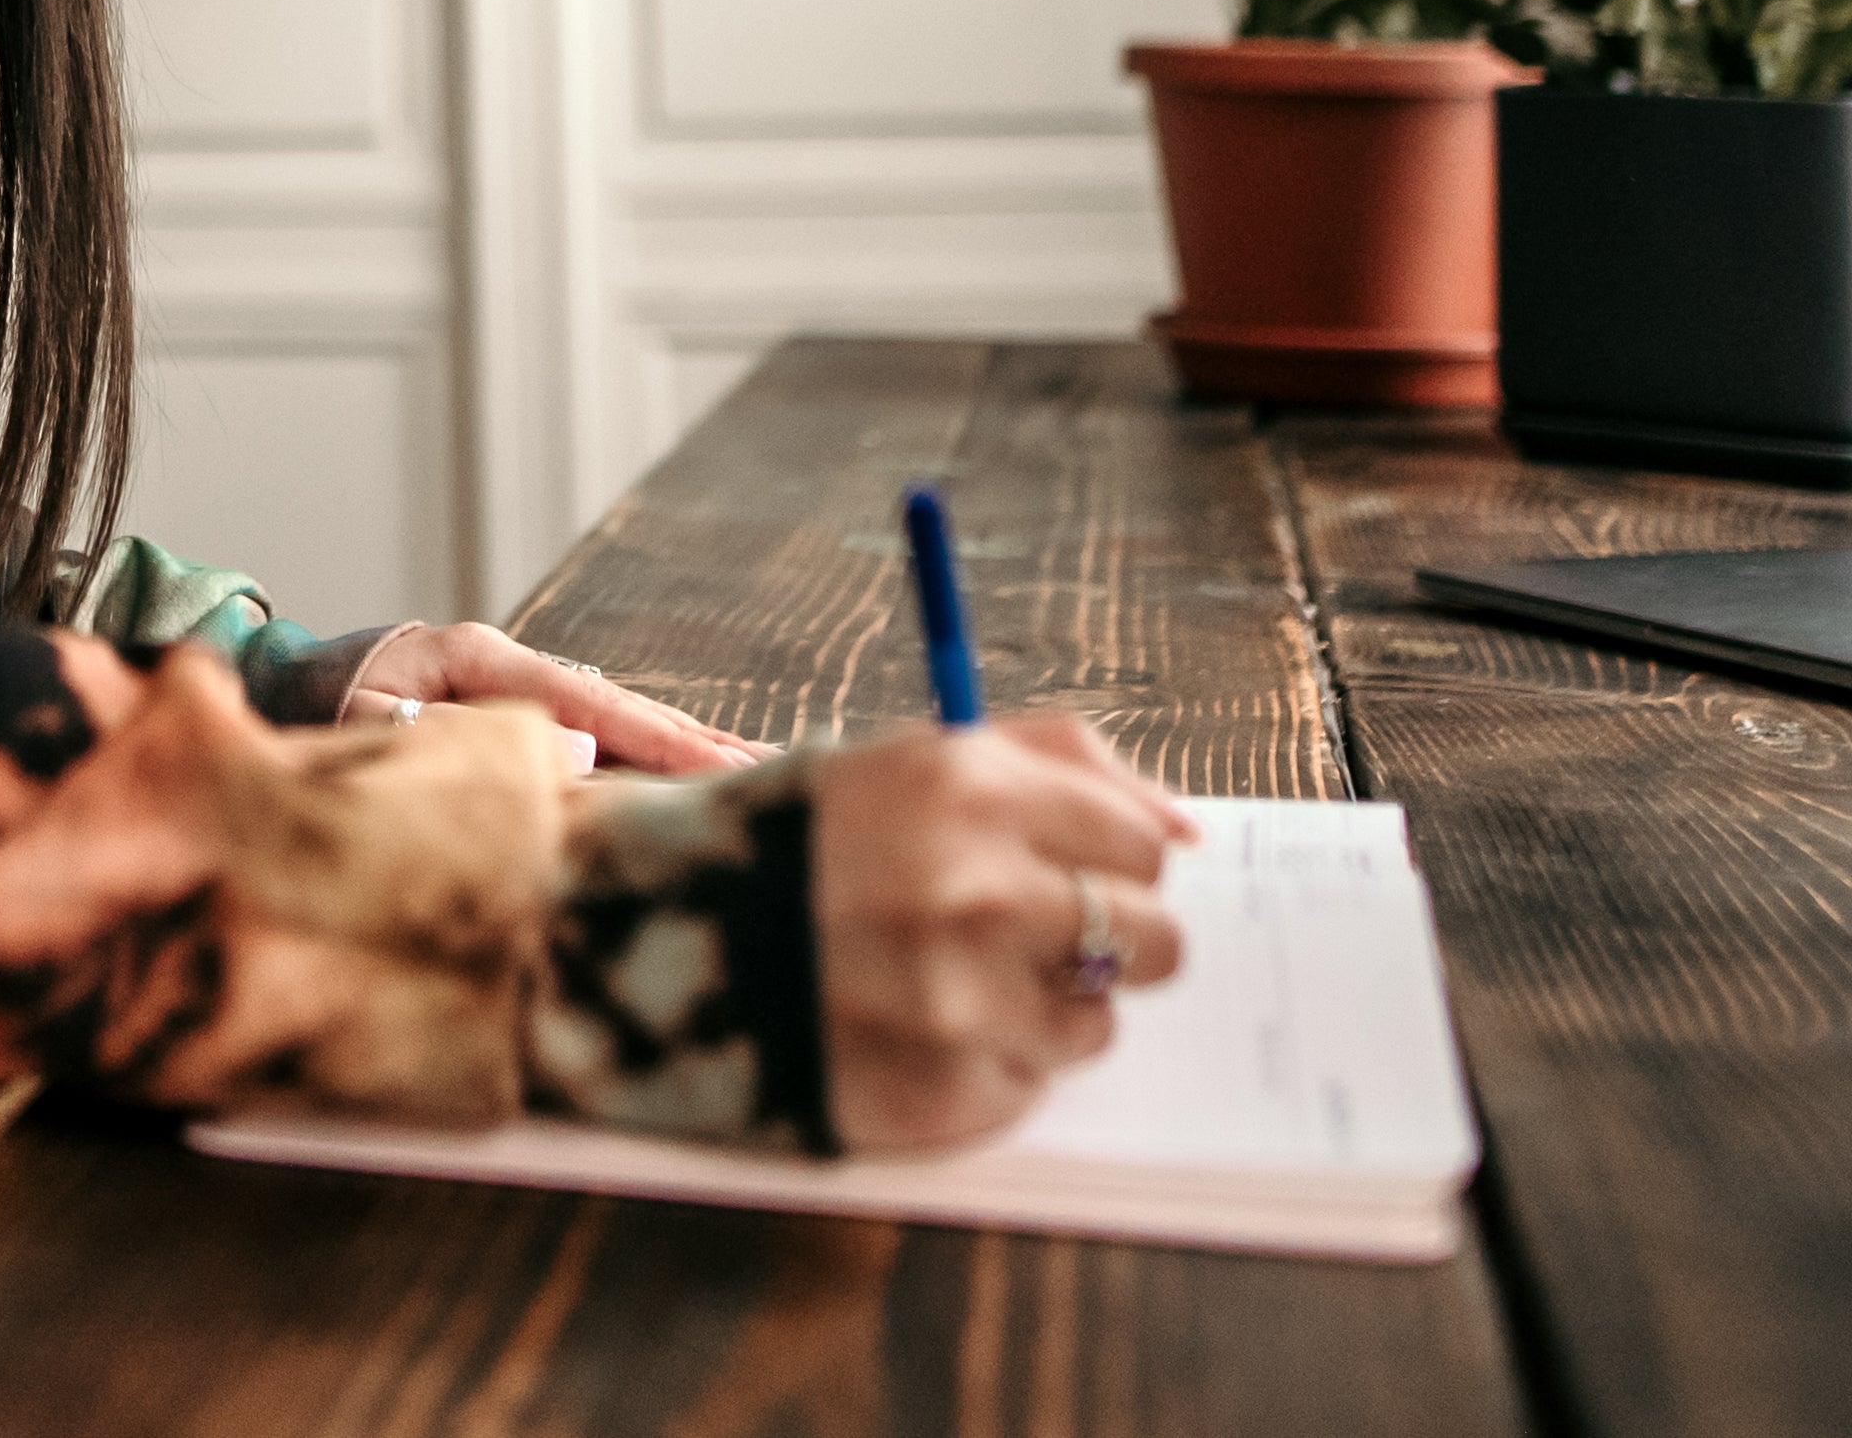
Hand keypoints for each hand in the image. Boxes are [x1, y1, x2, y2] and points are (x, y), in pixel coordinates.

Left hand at [337, 622, 763, 772]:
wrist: (279, 674)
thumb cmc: (313, 704)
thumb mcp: (367, 722)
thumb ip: (456, 735)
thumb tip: (577, 753)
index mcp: (477, 657)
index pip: (590, 701)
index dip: (661, 739)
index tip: (725, 766)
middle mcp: (504, 659)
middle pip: (616, 701)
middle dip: (690, 740)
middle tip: (768, 771)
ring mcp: (508, 677)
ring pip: (607, 712)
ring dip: (672, 744)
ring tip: (745, 771)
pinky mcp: (504, 700)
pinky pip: (583, 725)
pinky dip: (634, 747)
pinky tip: (674, 771)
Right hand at [806, 715, 1194, 1151]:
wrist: (660, 940)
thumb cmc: (809, 842)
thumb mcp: (917, 756)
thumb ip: (1066, 764)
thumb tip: (1190, 833)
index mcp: (971, 788)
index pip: (1143, 846)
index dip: (1103, 862)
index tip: (1051, 869)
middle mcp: (975, 892)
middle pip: (1155, 942)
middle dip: (1103, 940)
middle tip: (1022, 934)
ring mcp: (959, 1004)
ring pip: (1097, 1026)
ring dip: (1042, 1011)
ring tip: (950, 982)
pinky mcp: (941, 1095)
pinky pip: (1027, 1087)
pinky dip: (984, 1066)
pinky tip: (913, 1030)